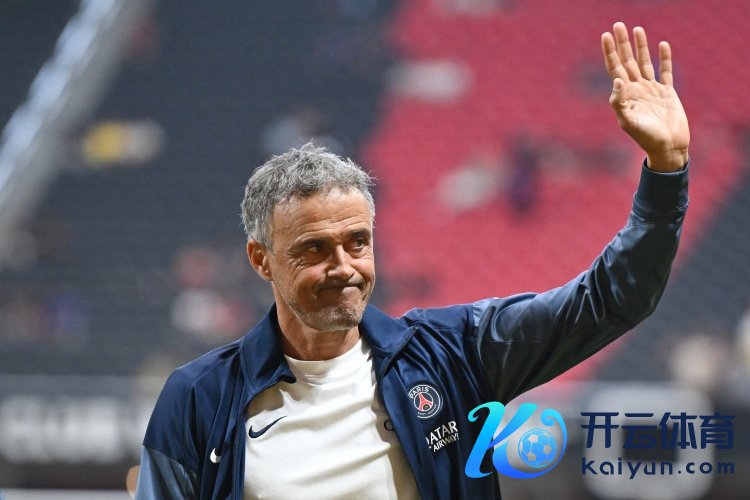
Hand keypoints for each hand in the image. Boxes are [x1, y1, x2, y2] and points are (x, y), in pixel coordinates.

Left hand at [602, 22, 689, 171]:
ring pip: (644, 62)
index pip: (614, 69)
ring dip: (641, 46)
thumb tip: (617, 81)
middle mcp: (636, 89)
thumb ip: (619, 102)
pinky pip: (665, 71)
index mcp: (625, 95)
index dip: (610, 53)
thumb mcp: (628, 121)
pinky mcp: (667, 92)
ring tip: (637, 29)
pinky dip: (664, 58)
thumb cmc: (645, 138)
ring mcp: (652, 90)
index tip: (605, 36)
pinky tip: (662, 45)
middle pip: (627, 61)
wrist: (667, 147)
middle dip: (622, 44)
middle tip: (618, 25)